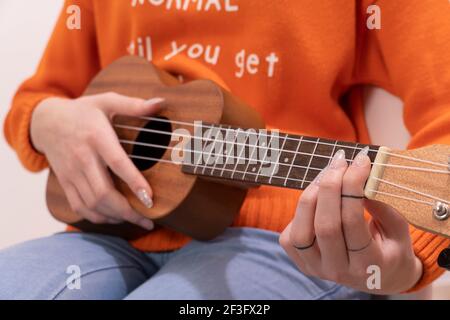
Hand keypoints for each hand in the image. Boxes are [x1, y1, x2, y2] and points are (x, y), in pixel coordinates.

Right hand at [31, 92, 163, 229]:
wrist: (46, 121)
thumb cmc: (83, 111)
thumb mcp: (107, 101)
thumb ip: (134, 105)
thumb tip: (161, 103)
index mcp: (97, 137)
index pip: (117, 163)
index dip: (134, 182)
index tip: (150, 198)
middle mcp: (83, 158)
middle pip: (103, 192)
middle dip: (127, 211)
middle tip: (149, 220)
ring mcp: (72, 173)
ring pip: (92, 204)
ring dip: (116, 217)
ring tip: (137, 220)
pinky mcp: (65, 183)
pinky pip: (80, 207)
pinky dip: (98, 218)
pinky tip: (115, 218)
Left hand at [280, 148, 422, 293]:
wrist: (378, 278)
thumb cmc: (390, 249)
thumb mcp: (399, 231)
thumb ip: (384, 208)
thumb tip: (360, 179)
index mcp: (369, 265)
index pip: (352, 222)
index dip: (353, 186)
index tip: (360, 161)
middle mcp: (340, 272)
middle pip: (325, 226)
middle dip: (330, 187)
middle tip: (340, 161)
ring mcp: (316, 270)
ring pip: (301, 233)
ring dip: (310, 197)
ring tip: (326, 175)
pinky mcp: (301, 264)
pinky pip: (290, 236)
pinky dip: (301, 212)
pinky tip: (317, 197)